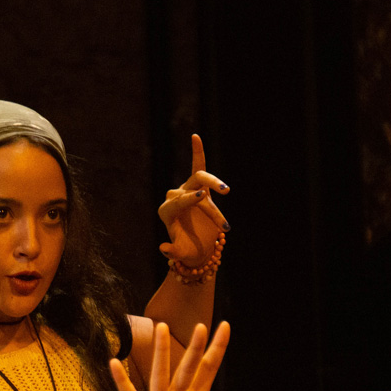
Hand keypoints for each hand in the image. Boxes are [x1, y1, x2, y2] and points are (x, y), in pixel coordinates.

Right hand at [110, 321, 251, 390]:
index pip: (209, 369)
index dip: (217, 349)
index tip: (225, 326)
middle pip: (188, 368)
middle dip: (194, 348)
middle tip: (201, 325)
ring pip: (161, 374)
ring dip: (162, 353)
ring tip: (162, 327)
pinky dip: (122, 381)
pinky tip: (115, 363)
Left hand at [158, 134, 229, 268]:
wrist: (197, 247)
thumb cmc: (187, 250)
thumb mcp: (181, 253)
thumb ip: (172, 252)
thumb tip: (164, 248)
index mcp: (166, 212)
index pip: (177, 203)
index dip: (188, 199)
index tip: (202, 197)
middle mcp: (174, 197)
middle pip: (189, 189)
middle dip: (203, 192)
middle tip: (218, 194)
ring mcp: (187, 190)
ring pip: (199, 178)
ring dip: (214, 183)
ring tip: (226, 191)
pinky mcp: (199, 187)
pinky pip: (198, 166)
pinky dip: (197, 152)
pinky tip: (195, 137)